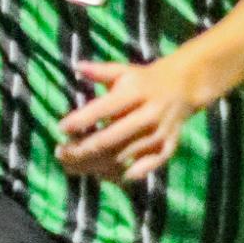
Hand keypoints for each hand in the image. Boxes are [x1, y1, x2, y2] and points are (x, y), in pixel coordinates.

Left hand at [57, 57, 196, 182]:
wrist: (183, 88)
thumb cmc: (143, 80)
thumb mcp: (123, 71)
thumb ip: (100, 71)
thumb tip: (77, 65)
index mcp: (136, 92)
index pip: (104, 109)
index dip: (81, 120)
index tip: (60, 127)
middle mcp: (148, 114)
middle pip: (111, 138)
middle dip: (82, 149)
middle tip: (60, 153)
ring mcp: (159, 133)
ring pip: (124, 156)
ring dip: (95, 164)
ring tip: (71, 166)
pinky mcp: (168, 147)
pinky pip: (146, 167)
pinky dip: (126, 174)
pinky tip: (104, 176)